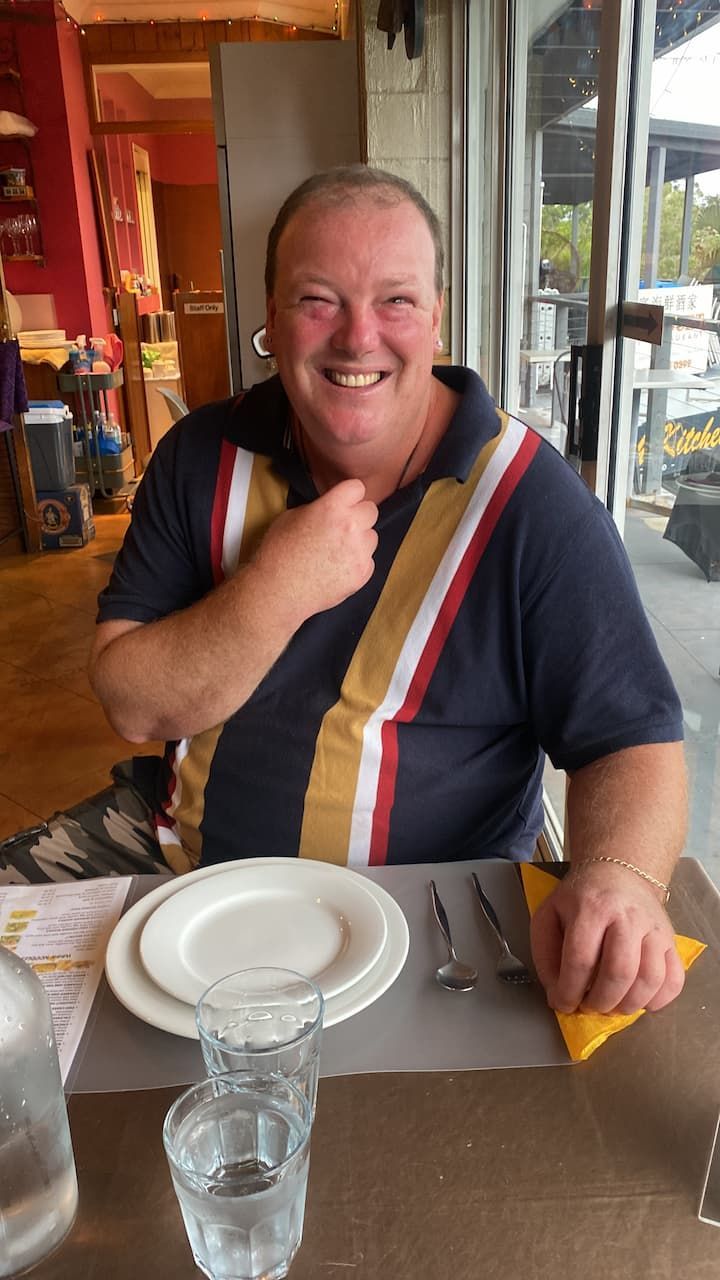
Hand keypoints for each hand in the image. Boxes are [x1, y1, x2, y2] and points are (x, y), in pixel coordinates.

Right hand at [251, 478, 378, 627]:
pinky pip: (369, 560)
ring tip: (337, 550)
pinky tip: (337, 567)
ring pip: (372, 536)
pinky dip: (357, 562)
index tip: (343, 501)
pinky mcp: (362, 574)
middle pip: (371, 511)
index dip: (349, 495)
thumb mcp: (291, 517)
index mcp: (332, 508)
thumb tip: (329, 511)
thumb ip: (317, 509)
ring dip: (360, 540)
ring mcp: (360, 552)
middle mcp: (351, 527)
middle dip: (358, 516)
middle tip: (341, 527)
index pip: (357, 488)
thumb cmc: (278, 553)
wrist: (277, 591)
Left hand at [530, 862, 684, 1014]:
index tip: (563, 1003)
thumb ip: (546, 955)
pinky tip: (639, 1000)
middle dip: (600, 1002)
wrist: (616, 872)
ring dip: (628, 1005)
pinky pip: (674, 979)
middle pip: (619, 972)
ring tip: (612, 1006)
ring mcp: (654, 928)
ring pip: (650, 978)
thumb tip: (557, 995)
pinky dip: (659, 1000)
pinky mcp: (672, 940)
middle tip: (589, 1007)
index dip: (569, 991)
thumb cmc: (580, 898)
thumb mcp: (549, 915)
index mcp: (591, 907)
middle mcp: (627, 916)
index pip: (581, 959)